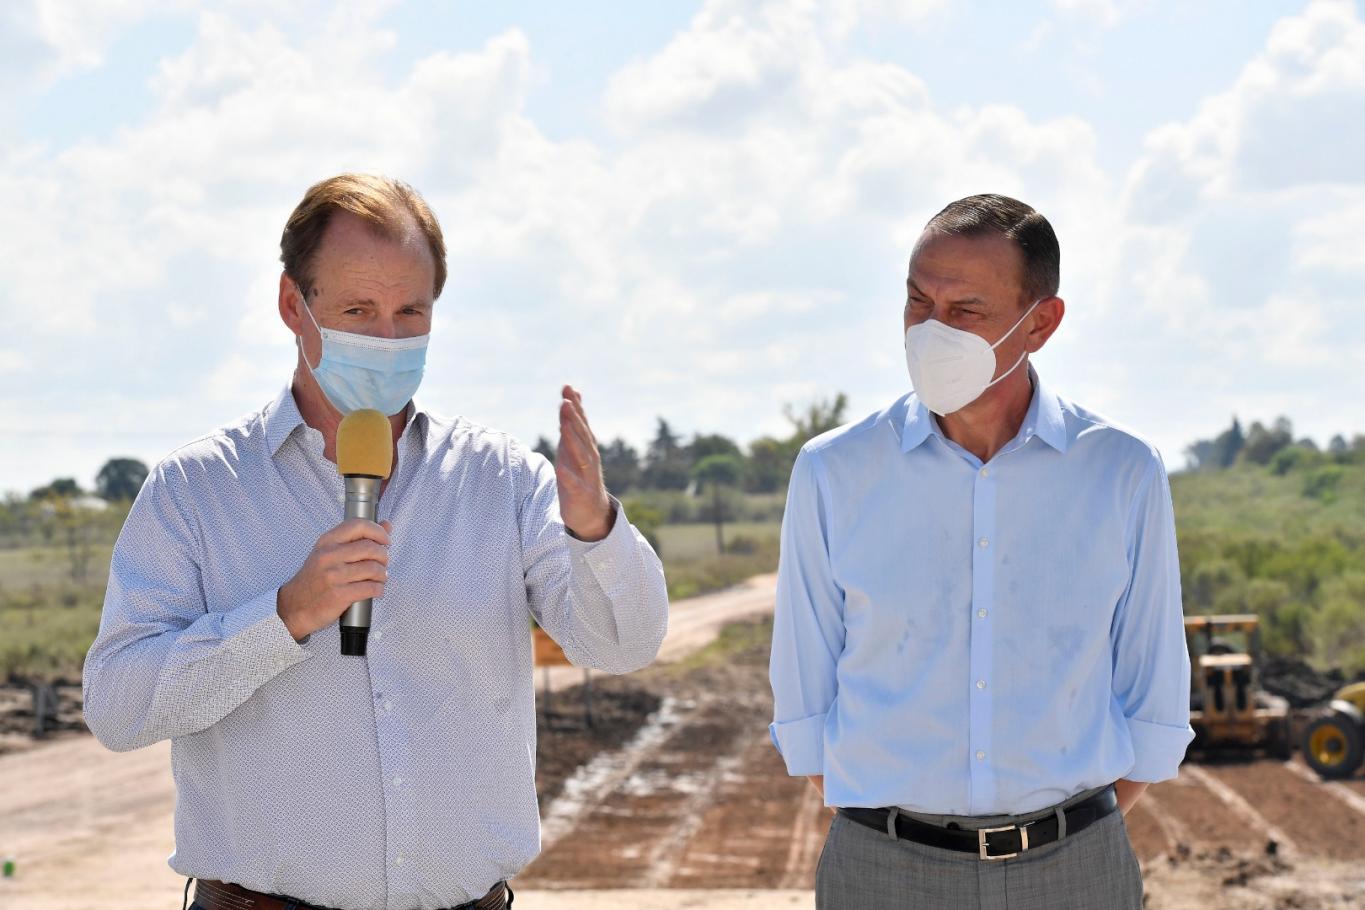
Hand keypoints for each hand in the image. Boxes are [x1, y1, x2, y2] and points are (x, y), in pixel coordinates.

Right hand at [277, 519, 391, 640]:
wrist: (295, 606)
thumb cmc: (315, 579)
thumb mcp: (329, 552)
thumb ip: (357, 538)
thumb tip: (386, 524)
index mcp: (327, 541)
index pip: (359, 525)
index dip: (378, 531)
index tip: (386, 540)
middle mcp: (329, 556)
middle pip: (371, 548)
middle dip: (384, 556)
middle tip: (383, 563)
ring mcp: (334, 576)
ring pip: (373, 569)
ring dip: (382, 575)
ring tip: (380, 578)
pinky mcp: (339, 595)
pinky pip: (370, 588)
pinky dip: (378, 589)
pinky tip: (375, 590)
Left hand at [556, 385, 613, 540]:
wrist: (590, 511)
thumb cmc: (579, 475)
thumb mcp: (573, 446)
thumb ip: (572, 422)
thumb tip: (571, 395)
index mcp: (586, 446)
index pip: (580, 422)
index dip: (575, 406)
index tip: (567, 388)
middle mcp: (589, 458)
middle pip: (582, 435)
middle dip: (575, 419)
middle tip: (566, 402)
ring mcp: (586, 475)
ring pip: (581, 455)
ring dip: (573, 440)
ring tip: (564, 427)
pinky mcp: (580, 493)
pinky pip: (573, 484)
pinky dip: (567, 476)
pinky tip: (559, 469)